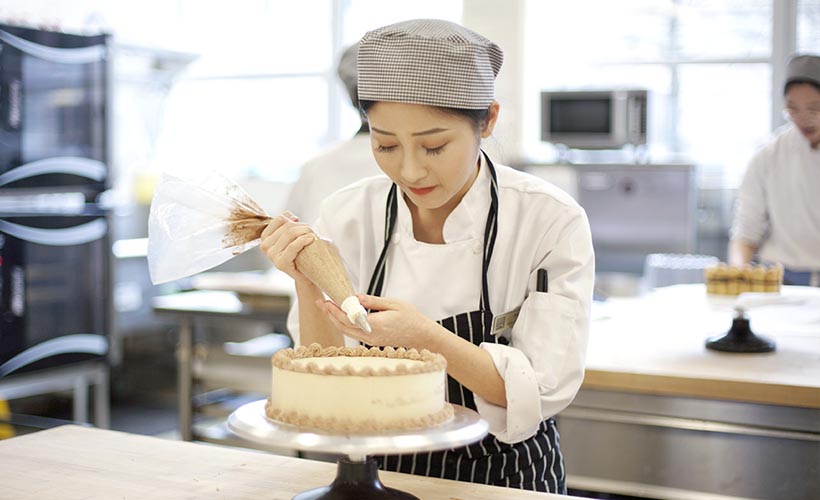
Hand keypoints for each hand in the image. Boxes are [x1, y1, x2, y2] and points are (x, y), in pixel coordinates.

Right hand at [259, 211, 315, 283]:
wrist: (307, 276)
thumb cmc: (302, 254)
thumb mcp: (293, 237)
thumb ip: (288, 224)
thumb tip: (290, 215)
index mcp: (266, 238)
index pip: (279, 219)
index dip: (292, 219)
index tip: (299, 223)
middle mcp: (265, 246)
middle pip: (287, 226)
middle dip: (302, 226)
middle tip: (312, 231)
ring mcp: (272, 255)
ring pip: (290, 234)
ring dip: (305, 232)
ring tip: (313, 235)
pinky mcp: (280, 263)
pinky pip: (292, 246)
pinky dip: (303, 240)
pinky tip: (312, 239)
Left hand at [318, 294, 438, 349]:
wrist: (422, 336)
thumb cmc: (411, 319)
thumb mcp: (394, 304)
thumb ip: (373, 301)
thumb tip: (356, 297)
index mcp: (375, 325)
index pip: (348, 319)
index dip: (335, 311)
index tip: (327, 302)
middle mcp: (371, 336)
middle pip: (344, 327)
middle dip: (330, 315)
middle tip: (321, 304)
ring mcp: (372, 341)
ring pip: (348, 332)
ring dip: (337, 320)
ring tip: (328, 309)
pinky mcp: (374, 342)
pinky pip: (355, 333)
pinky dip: (346, 325)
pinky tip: (343, 317)